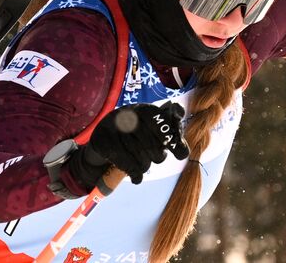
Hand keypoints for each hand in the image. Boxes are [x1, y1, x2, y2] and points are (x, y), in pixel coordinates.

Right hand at [69, 102, 188, 187]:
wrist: (102, 141)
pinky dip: (134, 174)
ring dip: (144, 166)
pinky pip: (126, 163)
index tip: (180, 153)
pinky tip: (136, 178)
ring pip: (140, 156)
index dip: (174, 138)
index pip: (164, 120)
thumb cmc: (135, 136)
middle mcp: (129, 113)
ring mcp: (114, 125)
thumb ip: (170, 136)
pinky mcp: (102, 140)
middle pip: (154, 145)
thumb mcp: (153, 131)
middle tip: (156, 157)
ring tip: (142, 163)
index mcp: (145, 109)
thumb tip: (182, 150)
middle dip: (158, 156)